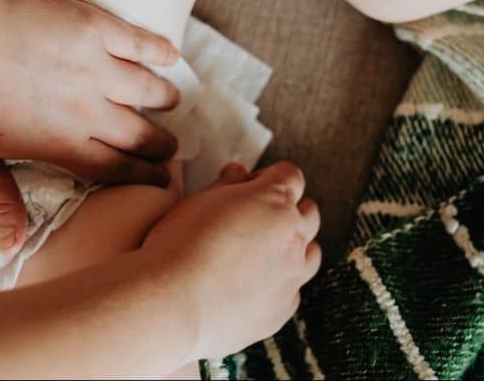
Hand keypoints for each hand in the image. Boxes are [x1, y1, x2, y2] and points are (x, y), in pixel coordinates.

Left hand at [0, 0, 180, 253]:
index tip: (161, 180)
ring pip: (150, 89)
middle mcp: (87, 110)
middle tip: (169, 146)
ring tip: (170, 100)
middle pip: (140, 135)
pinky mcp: (95, 26)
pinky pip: (141, 42)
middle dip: (161, 145)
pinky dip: (161, 50)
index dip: (144, 177)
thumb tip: (11, 249)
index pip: (117, 170)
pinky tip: (171, 55)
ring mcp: (95, 66)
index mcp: (61, 144)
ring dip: (165, 98)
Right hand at [143, 162, 321, 360]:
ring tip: (260, 253)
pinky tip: (250, 285)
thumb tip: (238, 174)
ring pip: (311, 252)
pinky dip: (279, 283)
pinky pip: (292, 290)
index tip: (250, 185)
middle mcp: (292, 237)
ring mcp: (291, 276)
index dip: (269, 177)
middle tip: (255, 217)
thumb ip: (226, 184)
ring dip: (293, 247)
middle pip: (308, 213)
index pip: (290, 176)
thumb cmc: (178, 247)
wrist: (173, 304)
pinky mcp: (283, 308)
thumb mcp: (197, 200)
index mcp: (273, 201)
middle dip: (287, 209)